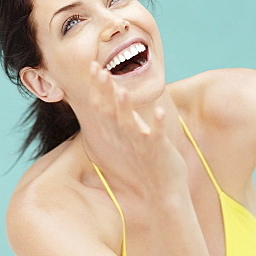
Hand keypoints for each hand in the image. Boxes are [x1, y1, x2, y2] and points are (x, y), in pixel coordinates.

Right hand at [88, 62, 187, 195]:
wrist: (162, 189)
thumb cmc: (144, 158)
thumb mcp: (126, 135)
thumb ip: (118, 115)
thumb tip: (112, 92)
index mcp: (115, 133)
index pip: (100, 107)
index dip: (96, 87)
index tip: (93, 65)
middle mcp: (123, 137)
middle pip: (110, 112)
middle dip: (105, 91)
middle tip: (100, 70)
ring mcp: (140, 144)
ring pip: (129, 124)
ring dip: (125, 108)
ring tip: (123, 91)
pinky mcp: (157, 150)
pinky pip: (156, 135)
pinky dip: (157, 123)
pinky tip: (160, 110)